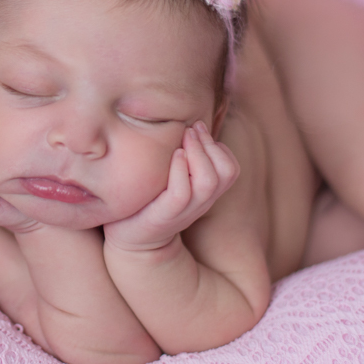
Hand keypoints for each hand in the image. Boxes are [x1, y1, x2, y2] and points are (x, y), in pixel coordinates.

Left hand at [103, 122, 238, 251]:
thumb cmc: (151, 201)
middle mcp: (201, 202)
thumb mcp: (174, 178)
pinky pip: (181, 192)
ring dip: (198, 153)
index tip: (199, 130)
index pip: (231, 168)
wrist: (133, 240)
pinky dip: (180, 169)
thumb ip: (186, 158)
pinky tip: (173, 155)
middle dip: (210, 144)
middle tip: (191, 129)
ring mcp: (185, 210)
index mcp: (206, 193)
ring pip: (208, 181)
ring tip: (183, 139)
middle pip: (226, 172)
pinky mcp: (165, 215)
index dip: (219, 146)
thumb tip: (189, 123)